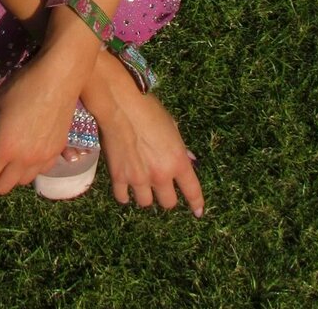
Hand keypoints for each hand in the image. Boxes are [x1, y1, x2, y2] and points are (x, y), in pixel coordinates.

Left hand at [0, 52, 82, 199]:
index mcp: (4, 147)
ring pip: (20, 182)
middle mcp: (24, 159)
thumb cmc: (21, 86)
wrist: (58, 78)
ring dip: (6, 180)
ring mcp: (43, 158)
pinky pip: (38, 173)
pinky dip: (24, 173)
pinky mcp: (56, 152)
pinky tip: (20, 160)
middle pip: (1, 187)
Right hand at [84, 56, 203, 215]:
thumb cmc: (149, 110)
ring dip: (145, 196)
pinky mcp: (118, 177)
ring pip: (146, 203)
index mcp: (178, 162)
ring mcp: (139, 178)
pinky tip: (124, 189)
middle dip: (166, 196)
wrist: (120, 106)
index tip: (198, 212)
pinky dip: (124, 195)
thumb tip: (189, 161)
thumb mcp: (172, 126)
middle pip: (168, 203)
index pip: (192, 191)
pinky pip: (122, 197)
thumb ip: (180, 148)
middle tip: (160, 187)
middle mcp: (161, 175)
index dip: (197, 204)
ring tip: (141, 186)